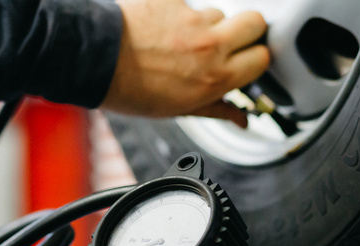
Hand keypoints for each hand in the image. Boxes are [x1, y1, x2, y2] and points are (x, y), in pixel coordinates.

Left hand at [102, 0, 269, 127]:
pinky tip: (163, 30)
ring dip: (209, 25)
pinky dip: (180, 16)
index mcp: (215, 77)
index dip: (256, 60)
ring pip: (219, 13)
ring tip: (183, 41)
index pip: (263, 58)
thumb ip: (217, 109)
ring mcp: (192, 19)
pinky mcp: (174, 0)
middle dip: (249, 32)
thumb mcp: (179, 110)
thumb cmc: (132, 89)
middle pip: (256, 22)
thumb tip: (241, 118)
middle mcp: (210, 45)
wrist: (96, 60)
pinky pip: (189, 5)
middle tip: (232, 43)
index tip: (246, 64)